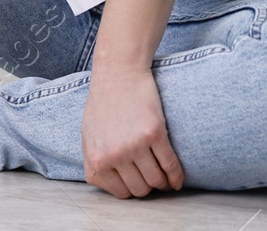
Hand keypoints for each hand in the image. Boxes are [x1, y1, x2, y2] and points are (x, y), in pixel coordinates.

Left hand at [80, 64, 184, 197]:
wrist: (118, 73)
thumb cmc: (103, 103)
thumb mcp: (88, 135)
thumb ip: (96, 162)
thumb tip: (110, 184)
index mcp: (96, 160)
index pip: (121, 192)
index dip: (133, 189)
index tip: (140, 183)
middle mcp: (114, 156)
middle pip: (140, 190)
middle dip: (149, 187)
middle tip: (154, 179)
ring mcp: (134, 145)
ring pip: (156, 181)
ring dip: (164, 183)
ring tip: (166, 178)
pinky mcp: (154, 133)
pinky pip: (170, 165)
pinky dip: (177, 176)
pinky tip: (178, 179)